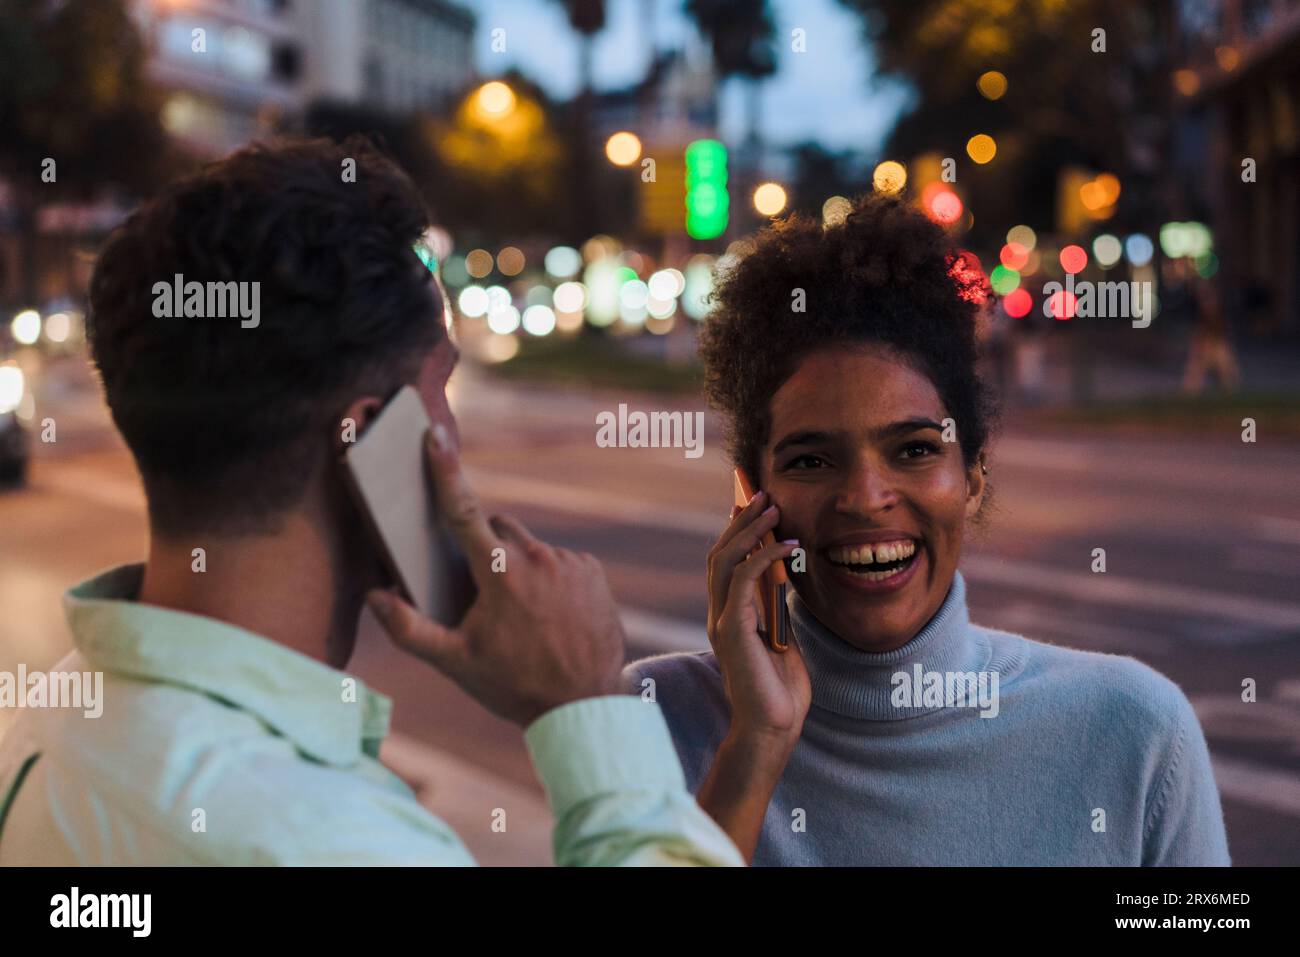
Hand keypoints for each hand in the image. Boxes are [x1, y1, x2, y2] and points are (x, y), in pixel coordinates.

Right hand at [366, 425, 624, 726]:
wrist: (583, 706)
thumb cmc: (514, 685)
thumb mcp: (455, 662)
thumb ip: (408, 629)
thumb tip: (373, 596)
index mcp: (499, 574)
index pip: (463, 511)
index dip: (445, 471)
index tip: (434, 435)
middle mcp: (538, 559)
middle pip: (496, 528)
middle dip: (483, 548)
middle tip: (482, 593)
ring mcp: (570, 563)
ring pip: (529, 547)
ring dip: (518, 566)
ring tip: (521, 615)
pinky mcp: (593, 573)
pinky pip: (560, 561)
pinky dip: (549, 578)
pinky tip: (549, 614)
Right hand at [706, 490, 810, 745]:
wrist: (773, 728)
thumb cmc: (781, 691)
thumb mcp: (783, 639)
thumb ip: (777, 610)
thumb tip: (785, 576)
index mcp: (728, 617)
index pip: (724, 564)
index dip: (734, 531)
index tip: (749, 503)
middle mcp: (719, 615)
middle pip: (719, 554)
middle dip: (739, 520)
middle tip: (759, 492)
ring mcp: (722, 621)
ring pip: (725, 560)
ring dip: (748, 529)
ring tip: (770, 506)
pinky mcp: (733, 629)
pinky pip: (743, 580)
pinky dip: (765, 557)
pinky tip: (787, 546)